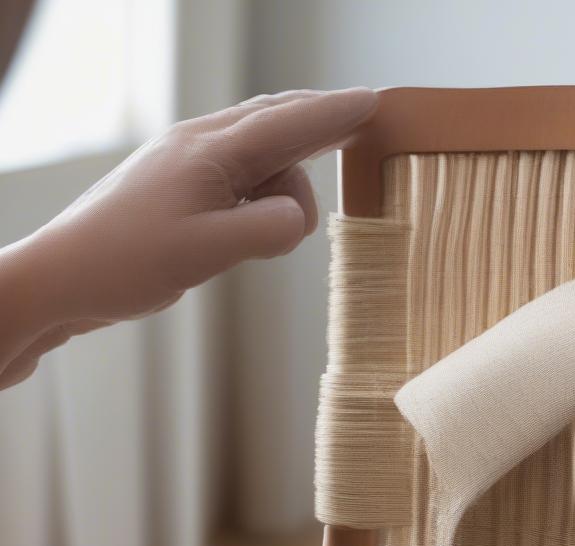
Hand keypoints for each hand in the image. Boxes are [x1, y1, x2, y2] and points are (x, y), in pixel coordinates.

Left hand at [0, 88, 376, 387]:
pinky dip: (264, 191)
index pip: (289, 124)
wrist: (63, 277)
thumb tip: (298, 217)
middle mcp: (200, 145)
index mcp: (210, 152)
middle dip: (319, 123)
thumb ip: (267, 230)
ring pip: (259, 153)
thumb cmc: (126, 263)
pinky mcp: (179, 189)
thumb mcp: (208, 252)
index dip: (335, 115)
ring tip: (278, 232)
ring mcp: (187, 164)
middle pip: (276, 122)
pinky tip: (263, 217)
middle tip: (359, 124)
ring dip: (285, 184)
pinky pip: (239, 176)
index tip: (374, 102)